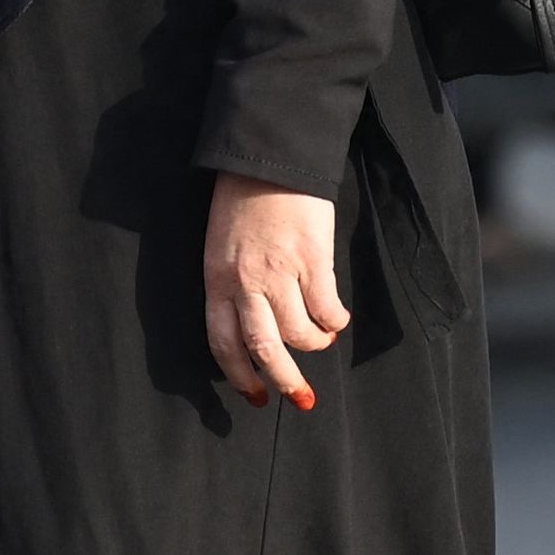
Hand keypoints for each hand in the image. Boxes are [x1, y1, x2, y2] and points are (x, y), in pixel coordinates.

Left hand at [203, 174, 346, 411]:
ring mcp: (279, 272)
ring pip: (299, 334)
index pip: (222, 343)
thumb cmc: (243, 199)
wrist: (269, 157)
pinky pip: (327, 309)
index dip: (240, 376)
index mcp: (216, 279)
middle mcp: (244, 282)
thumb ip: (233, 284)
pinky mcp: (312, 260)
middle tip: (300, 397)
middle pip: (263, 350)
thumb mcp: (221, 245)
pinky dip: (336, 321)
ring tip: (323, 337)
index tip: (256, 395)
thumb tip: (256, 324)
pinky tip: (338, 317)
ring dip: (316, 344)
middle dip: (284, 381)